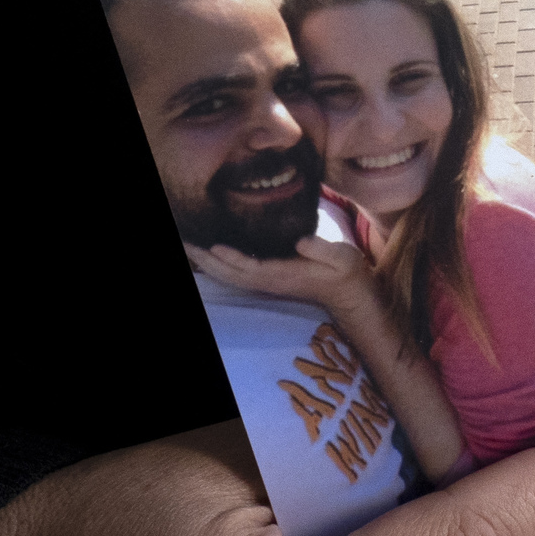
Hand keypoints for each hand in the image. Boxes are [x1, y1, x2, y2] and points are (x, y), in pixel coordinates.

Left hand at [190, 234, 378, 321]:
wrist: (349, 295)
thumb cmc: (346, 272)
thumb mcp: (343, 257)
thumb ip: (323, 249)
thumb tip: (301, 241)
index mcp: (286, 274)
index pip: (252, 267)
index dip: (232, 258)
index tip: (213, 246)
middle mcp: (271, 280)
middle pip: (231, 273)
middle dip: (207, 260)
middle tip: (186, 242)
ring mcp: (267, 282)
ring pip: (230, 277)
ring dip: (207, 264)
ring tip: (188, 246)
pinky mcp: (267, 279)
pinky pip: (236, 274)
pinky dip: (218, 265)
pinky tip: (207, 254)